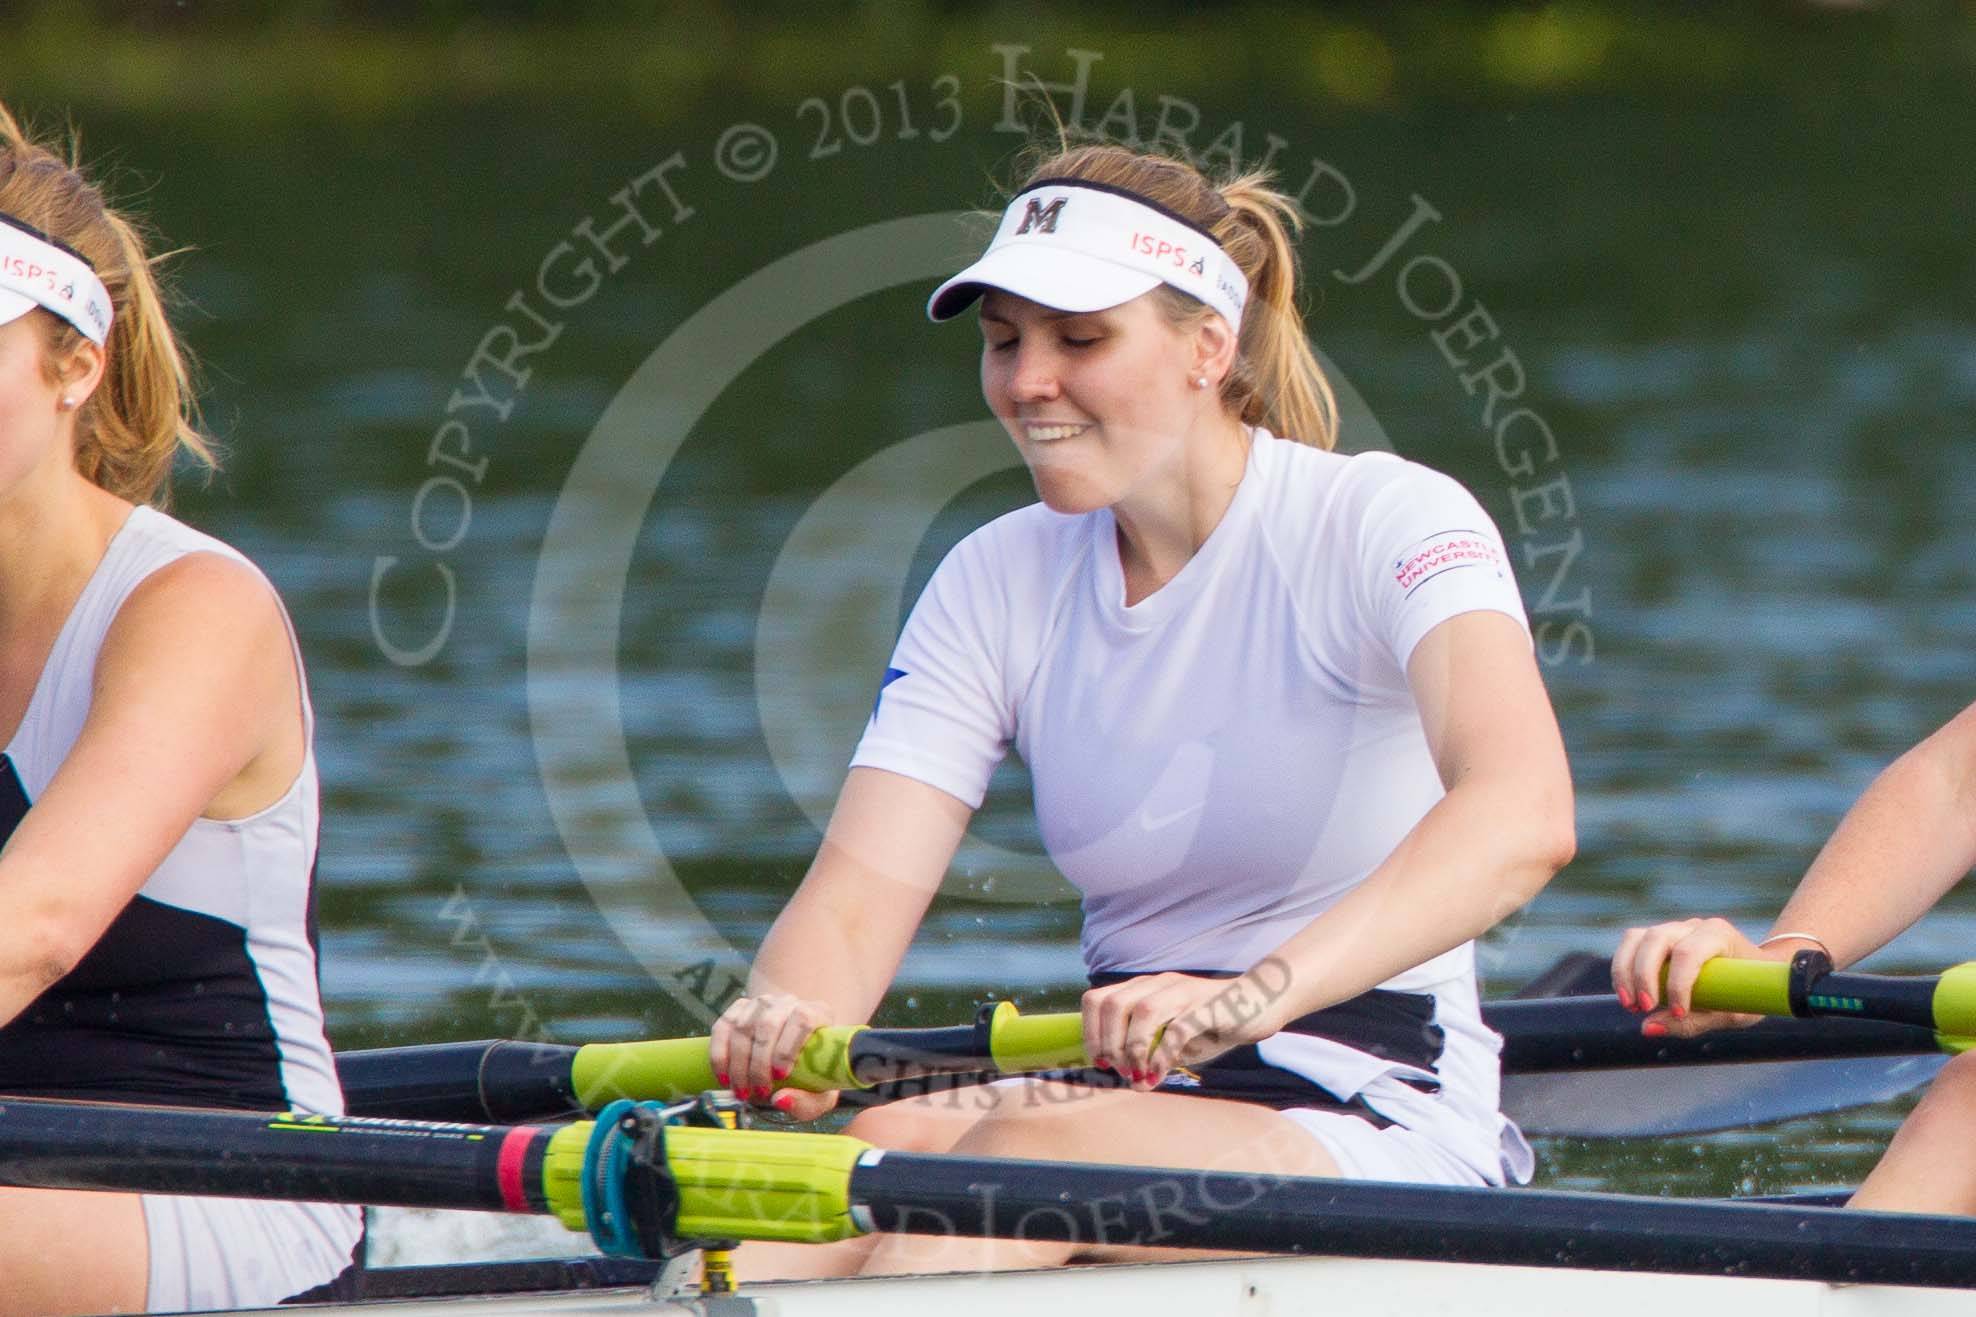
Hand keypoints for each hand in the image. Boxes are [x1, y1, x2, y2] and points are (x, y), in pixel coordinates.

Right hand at [708, 993, 839, 1119]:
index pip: (802, 1019)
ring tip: (741, 1091)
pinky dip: (719, 1054)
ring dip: (737, 1064)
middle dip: (758, 1064)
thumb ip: (807, 1102)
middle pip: (768, 1024)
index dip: (788, 1047)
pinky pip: (723, 1026)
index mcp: (818, 1013)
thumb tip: (780, 1100)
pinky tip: (723, 1078)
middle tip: (758, 1092)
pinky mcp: (740, 1008)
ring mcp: (762, 1003)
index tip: (780, 1076)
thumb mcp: (820, 1095)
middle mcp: (789, 1002)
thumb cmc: (813, 1074)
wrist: (797, 1052)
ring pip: (743, 1027)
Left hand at [1082, 965, 1287, 1089]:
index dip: (1090, 1031)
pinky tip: (1161, 1072)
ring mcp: (1184, 992)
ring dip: (1133, 1048)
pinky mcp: (1209, 1006)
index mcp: (1145, 988)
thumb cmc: (1213, 1023)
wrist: (1261, 1003)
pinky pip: (1179, 1027)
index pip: (1098, 999)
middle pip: (1114, 1004)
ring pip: (1142, 1011)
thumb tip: (1135, 1083)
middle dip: (1108, 1042)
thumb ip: (1153, 1054)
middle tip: (1120, 1070)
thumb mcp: (1176, 1038)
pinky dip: (1164, 1053)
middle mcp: (1160, 985)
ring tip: (1138, 1073)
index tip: (1099, 1061)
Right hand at [1611, 917, 1775, 1038]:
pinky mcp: (1657, 938)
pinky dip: (1622, 970)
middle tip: (1644, 1009)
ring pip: (1635, 938)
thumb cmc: (1748, 993)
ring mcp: (1673, 929)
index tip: (1679, 1014)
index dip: (1677, 983)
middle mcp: (1693, 926)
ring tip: (1629, 1004)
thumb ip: (1692, 1023)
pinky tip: (1628, 996)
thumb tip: (1648, 1027)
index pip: (1689, 952)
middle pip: (1656, 939)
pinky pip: (1630, 945)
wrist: (1757, 973)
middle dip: (1644, 976)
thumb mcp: (1732, 1014)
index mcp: (1719, 935)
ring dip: (1624, 971)